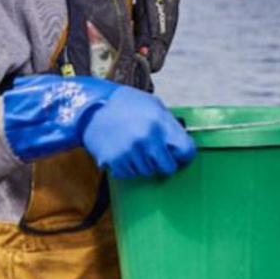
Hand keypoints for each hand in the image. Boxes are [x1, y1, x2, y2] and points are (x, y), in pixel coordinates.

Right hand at [2, 75, 196, 178]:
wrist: (92, 108)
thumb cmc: (127, 105)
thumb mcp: (154, 106)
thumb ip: (170, 125)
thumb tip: (183, 144)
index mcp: (160, 123)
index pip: (186, 150)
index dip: (185, 154)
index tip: (179, 153)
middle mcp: (147, 139)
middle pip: (168, 167)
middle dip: (165, 162)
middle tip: (157, 154)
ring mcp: (130, 152)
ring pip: (148, 172)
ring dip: (146, 164)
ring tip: (137, 148)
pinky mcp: (115, 162)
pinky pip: (130, 174)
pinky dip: (129, 167)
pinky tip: (124, 152)